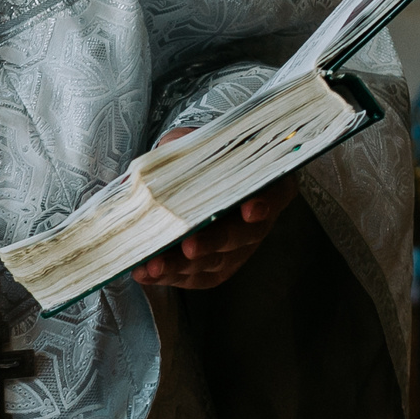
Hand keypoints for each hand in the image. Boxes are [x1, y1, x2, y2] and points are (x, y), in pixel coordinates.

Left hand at [131, 132, 296, 291]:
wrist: (197, 173)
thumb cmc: (203, 155)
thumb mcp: (199, 141)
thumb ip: (189, 147)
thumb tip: (165, 156)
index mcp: (266, 182)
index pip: (273, 193)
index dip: (264, 203)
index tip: (250, 209)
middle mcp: (258, 220)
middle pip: (241, 236)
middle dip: (213, 243)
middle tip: (190, 246)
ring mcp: (239, 247)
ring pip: (215, 262)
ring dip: (182, 266)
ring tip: (154, 265)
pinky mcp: (217, 266)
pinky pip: (197, 277)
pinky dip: (170, 277)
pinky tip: (146, 273)